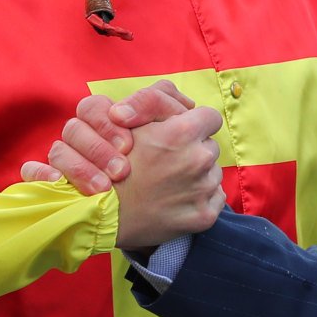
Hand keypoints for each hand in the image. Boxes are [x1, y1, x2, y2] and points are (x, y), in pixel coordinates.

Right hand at [24, 85, 222, 245]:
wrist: (101, 214)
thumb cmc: (110, 162)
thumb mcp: (127, 121)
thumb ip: (156, 102)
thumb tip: (185, 104)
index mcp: (182, 132)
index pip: (210, 117)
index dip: (196, 123)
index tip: (182, 133)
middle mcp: (199, 159)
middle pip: (210, 146)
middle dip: (194, 150)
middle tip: (167, 161)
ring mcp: (204, 189)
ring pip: (212, 172)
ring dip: (197, 174)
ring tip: (167, 182)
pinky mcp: (205, 215)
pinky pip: (214, 197)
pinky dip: (199, 198)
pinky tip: (174, 200)